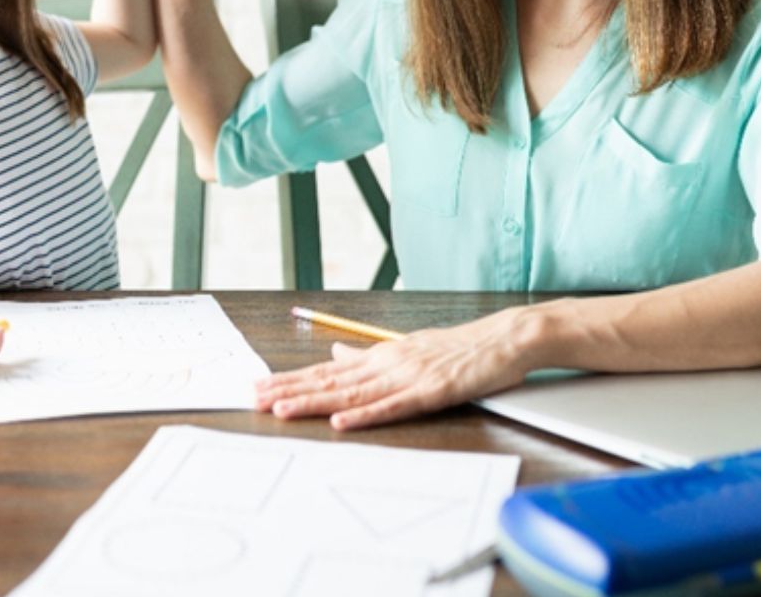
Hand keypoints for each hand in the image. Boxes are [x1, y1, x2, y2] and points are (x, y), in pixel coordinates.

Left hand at [253, 307, 540, 430]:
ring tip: (283, 410)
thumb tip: (336, 348)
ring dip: (316, 403)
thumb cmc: (462, 347)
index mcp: (382, 354)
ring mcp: (409, 376)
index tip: (261, 386)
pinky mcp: (432, 392)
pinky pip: (394, 407)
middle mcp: (388, 362)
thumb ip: (369, 352)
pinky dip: (366, 415)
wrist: (506, 338)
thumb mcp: (408, 346)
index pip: (328, 368)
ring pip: (353, 393)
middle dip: (291, 390)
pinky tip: (342, 422)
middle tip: (254, 400)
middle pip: (331, 380)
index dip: (293, 379)